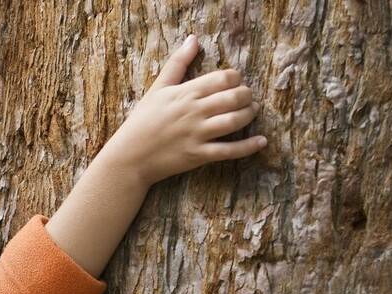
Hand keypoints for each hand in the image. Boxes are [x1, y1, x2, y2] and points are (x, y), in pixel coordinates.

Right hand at [99, 35, 266, 186]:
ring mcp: (198, 134)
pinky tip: (261, 141)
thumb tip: (193, 39)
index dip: (236, 78)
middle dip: (246, 95)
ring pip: (234, 121)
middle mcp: (195, 111)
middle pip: (233, 97)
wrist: (130, 156)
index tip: (236, 82)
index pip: (223, 78)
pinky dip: (248, 147)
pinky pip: (229, 151)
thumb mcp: (158, 88)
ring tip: (252, 111)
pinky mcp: (199, 155)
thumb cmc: (142, 121)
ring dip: (249, 114)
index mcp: (186, 92)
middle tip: (247, 97)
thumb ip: (178, 63)